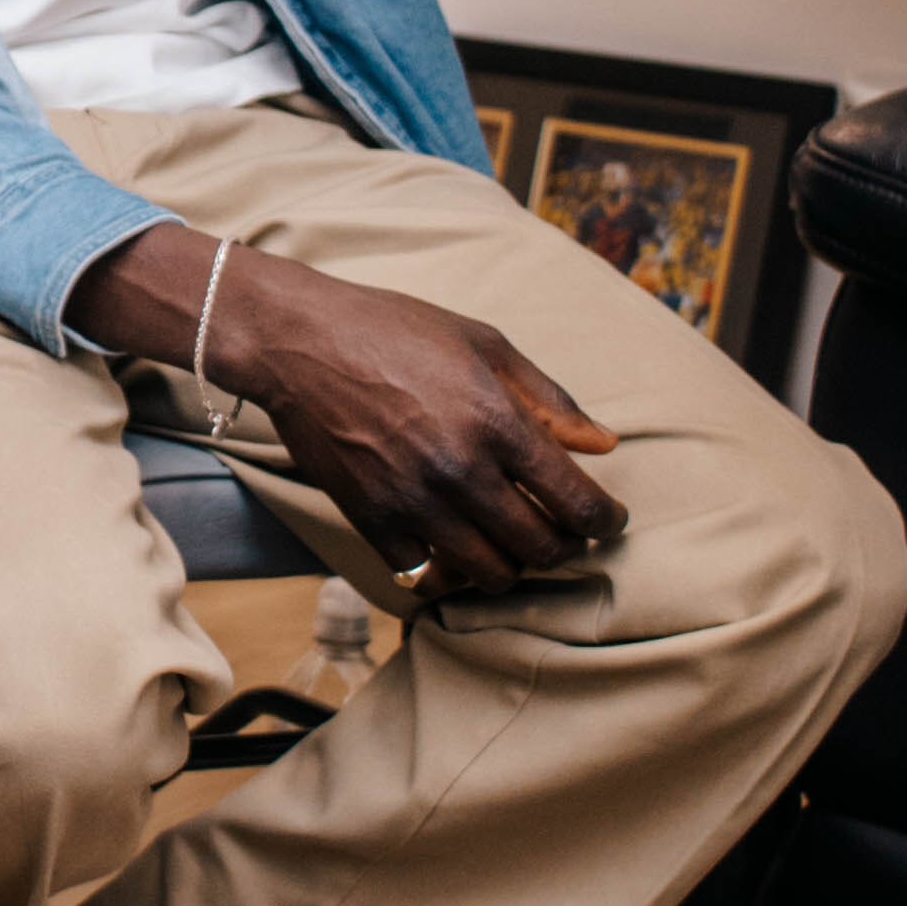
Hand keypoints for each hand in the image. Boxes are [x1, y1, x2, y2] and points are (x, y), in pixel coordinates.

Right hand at [72, 220, 623, 599]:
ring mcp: (413, 503)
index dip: (605, 520)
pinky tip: (455, 542)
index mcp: (497, 421)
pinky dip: (449, 569)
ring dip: (511, 563)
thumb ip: (549, 397)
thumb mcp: (483, 344)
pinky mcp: (372, 522)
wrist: (298, 343)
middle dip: (565, 546)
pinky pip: (428, 575)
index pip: (576, 500)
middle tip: (562, 530)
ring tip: (511, 540)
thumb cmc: (394, 330)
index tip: (608, 520)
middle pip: (540, 548)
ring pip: (490, 574)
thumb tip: (604, 445)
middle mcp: (460, 471)